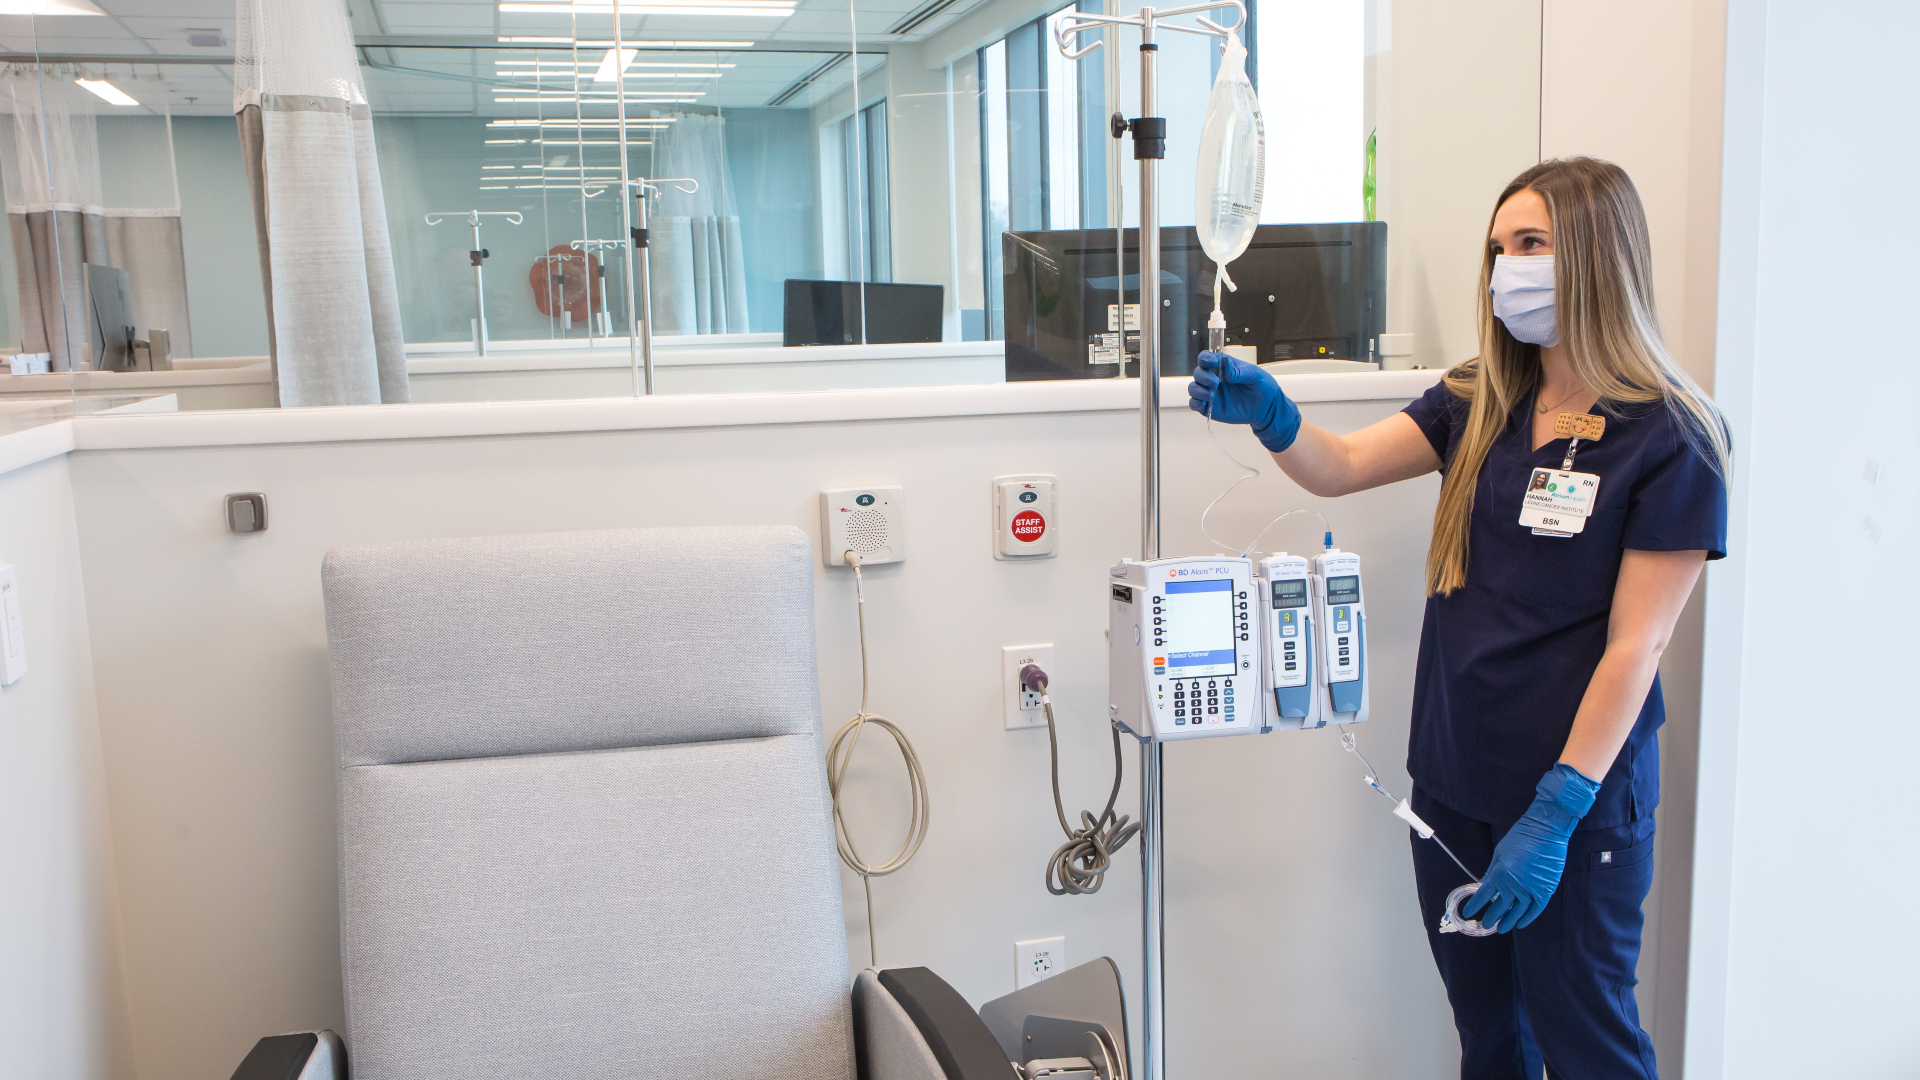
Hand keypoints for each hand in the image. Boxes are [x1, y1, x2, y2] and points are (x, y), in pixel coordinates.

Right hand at [1186, 350, 1302, 452]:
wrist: (1267, 408)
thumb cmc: (1262, 388)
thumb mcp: (1255, 375)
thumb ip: (1238, 370)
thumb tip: (1224, 366)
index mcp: (1223, 367)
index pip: (1207, 358)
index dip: (1205, 358)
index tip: (1212, 363)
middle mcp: (1214, 378)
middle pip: (1198, 372)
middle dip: (1203, 376)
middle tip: (1216, 382)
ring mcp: (1211, 393)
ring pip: (1193, 388)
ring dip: (1198, 390)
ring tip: (1212, 394)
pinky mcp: (1210, 407)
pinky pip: (1195, 404)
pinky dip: (1195, 403)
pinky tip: (1204, 403)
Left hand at [1462, 763, 1602, 932]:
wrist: (1546, 830)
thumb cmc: (1520, 837)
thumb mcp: (1500, 852)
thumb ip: (1491, 871)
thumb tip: (1483, 884)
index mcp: (1500, 874)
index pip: (1483, 896)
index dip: (1475, 905)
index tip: (1468, 912)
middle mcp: (1514, 885)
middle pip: (1500, 907)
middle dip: (1492, 917)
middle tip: (1486, 925)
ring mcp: (1531, 890)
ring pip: (1517, 912)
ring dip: (1508, 922)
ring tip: (1501, 928)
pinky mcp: (1546, 890)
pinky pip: (1535, 910)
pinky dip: (1528, 918)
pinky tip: (1521, 924)